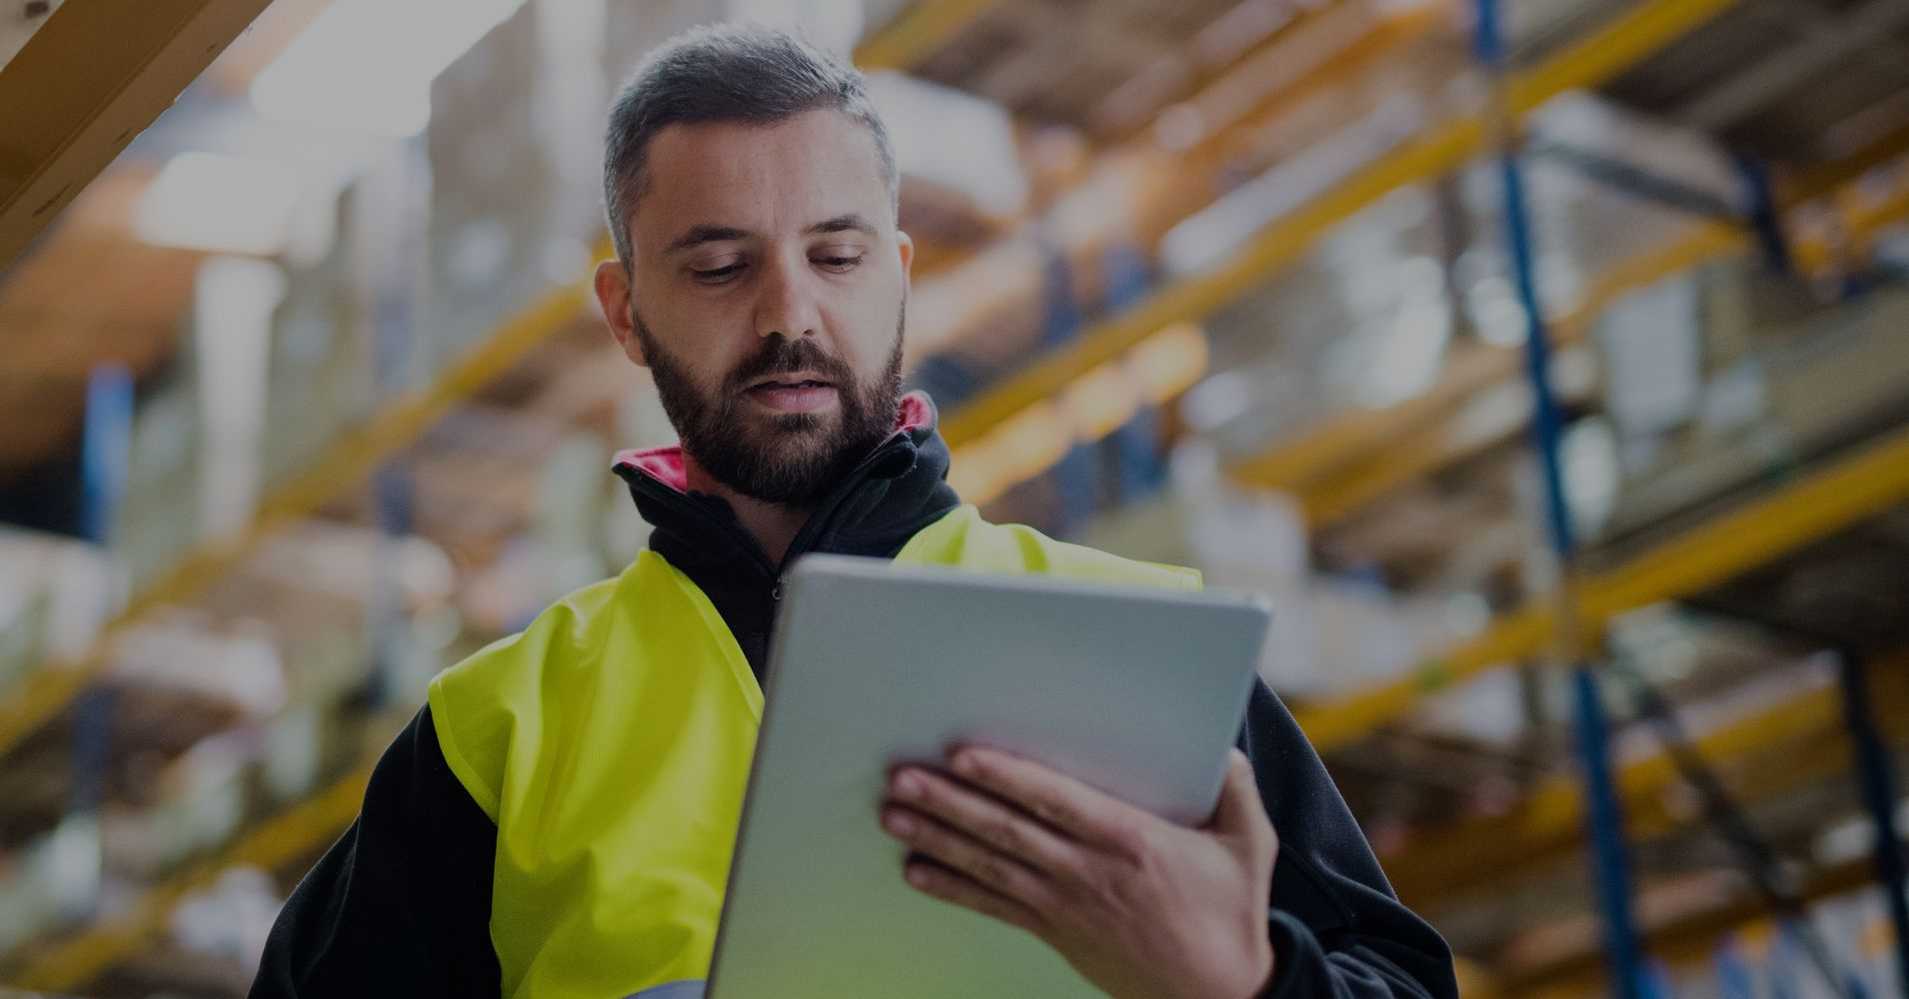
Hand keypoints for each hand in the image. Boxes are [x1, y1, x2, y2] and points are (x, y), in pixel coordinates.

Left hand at [880, 746, 1277, 998]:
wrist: (1218, 995)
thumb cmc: (1231, 916)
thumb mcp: (1250, 845)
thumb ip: (1236, 788)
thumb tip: (1223, 746)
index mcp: (1130, 840)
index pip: (1054, 802)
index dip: (1007, 777)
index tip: (964, 756)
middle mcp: (1087, 872)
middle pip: (1006, 831)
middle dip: (949, 802)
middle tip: (901, 777)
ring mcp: (1065, 905)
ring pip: (990, 865)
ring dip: (938, 838)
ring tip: (893, 813)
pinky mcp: (1056, 932)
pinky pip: (994, 907)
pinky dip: (952, 889)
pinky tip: (915, 871)